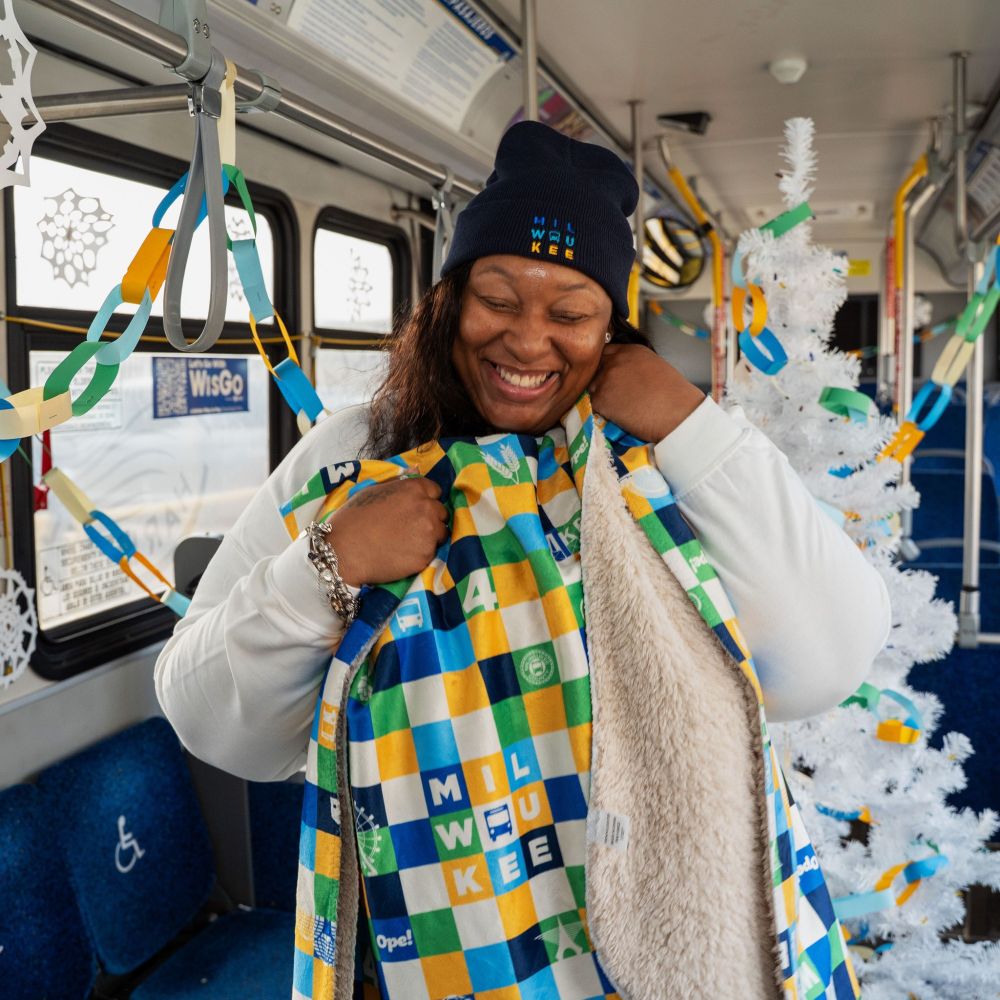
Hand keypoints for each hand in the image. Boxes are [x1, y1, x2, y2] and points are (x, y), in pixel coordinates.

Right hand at [325, 472, 448, 585]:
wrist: (343, 552)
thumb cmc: (352, 519)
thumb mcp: (373, 490)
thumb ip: (398, 483)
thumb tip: (415, 471)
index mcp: (414, 489)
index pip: (435, 491)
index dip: (425, 500)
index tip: (414, 509)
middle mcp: (426, 508)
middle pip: (441, 513)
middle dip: (430, 518)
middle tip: (409, 528)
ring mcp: (429, 533)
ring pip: (440, 533)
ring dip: (429, 537)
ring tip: (406, 543)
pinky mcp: (426, 555)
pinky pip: (431, 552)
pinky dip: (421, 554)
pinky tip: (403, 555)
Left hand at [590, 344, 704, 442]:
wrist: (677, 413)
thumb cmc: (674, 395)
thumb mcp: (655, 367)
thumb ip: (635, 366)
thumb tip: (625, 376)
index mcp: (631, 350)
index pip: (606, 352)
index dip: (606, 365)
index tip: (612, 376)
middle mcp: (615, 361)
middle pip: (596, 368)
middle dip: (601, 380)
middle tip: (615, 395)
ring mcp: (605, 379)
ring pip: (592, 387)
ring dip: (601, 397)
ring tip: (621, 407)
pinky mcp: (600, 399)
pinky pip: (593, 405)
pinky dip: (603, 412)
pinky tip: (620, 415)